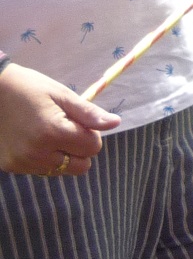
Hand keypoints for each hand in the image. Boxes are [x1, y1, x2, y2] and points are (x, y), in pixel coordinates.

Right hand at [0, 62, 119, 175]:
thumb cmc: (27, 87)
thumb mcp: (60, 94)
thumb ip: (88, 113)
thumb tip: (115, 124)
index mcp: (53, 132)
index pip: (93, 147)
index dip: (90, 134)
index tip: (76, 121)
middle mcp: (38, 153)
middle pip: (81, 166)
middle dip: (80, 149)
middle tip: (64, 129)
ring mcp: (23, 163)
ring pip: (61, 171)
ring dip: (62, 156)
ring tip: (45, 133)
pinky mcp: (11, 167)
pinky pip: (41, 170)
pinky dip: (43, 159)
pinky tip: (32, 141)